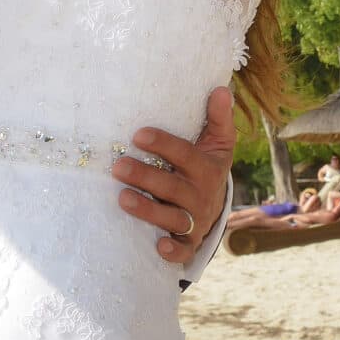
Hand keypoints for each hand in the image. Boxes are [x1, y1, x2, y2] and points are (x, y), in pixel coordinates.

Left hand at [116, 86, 236, 265]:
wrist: (216, 207)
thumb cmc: (206, 167)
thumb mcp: (218, 142)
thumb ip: (217, 117)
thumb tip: (221, 88)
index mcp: (206, 168)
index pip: (184, 155)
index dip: (163, 145)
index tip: (138, 134)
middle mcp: (200, 195)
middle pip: (173, 188)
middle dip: (145, 177)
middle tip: (118, 166)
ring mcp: (194, 220)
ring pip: (172, 218)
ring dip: (148, 211)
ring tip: (122, 198)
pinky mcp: (188, 243)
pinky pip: (182, 250)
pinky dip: (173, 250)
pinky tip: (158, 246)